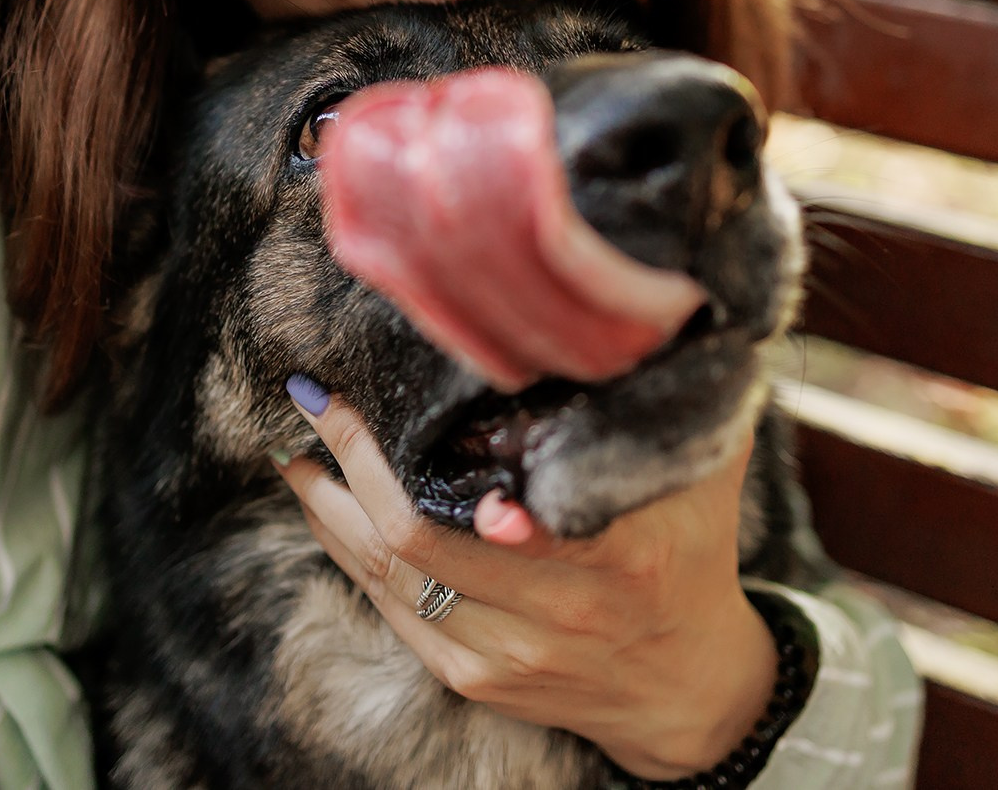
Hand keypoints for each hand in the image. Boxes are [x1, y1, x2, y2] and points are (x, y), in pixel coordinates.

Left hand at [272, 382, 777, 779]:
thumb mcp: (703, 475)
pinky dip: (346, 551)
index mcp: (618, 553)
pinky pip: (387, 607)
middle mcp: (557, 609)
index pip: (502, 507)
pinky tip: (322, 505)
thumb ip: (666, 404)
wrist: (685, 684)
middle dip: (350, 461)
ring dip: (328, 507)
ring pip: (387, 573)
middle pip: (415, 533)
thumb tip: (634, 313)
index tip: (371, 400)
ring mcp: (506, 651)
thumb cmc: (693, 553)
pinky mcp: (471, 678)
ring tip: (294, 445)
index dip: (417, 461)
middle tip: (313, 400)